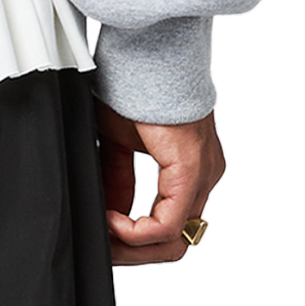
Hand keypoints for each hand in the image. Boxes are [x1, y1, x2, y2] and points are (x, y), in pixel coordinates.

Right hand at [93, 94, 226, 266]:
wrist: (143, 53)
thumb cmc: (132, 86)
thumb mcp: (118, 143)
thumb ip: (117, 179)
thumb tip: (108, 212)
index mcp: (188, 169)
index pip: (167, 225)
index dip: (131, 239)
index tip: (102, 234)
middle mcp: (202, 177)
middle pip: (173, 242)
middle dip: (132, 252)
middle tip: (102, 246)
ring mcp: (201, 176)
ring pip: (173, 240)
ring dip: (133, 247)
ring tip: (104, 235)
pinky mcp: (191, 171)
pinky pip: (167, 223)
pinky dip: (136, 230)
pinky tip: (112, 219)